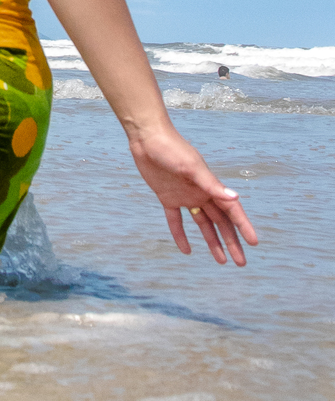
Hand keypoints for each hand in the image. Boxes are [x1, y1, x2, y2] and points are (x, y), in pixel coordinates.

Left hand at [128, 126, 258, 265]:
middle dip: (232, 241)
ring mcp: (185, 196)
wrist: (147, 138)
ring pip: (203, 224)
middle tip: (241, 262)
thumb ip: (211, 184)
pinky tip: (187, 251)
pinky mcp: (168, 197)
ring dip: (212, 241)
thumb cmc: (172, 148)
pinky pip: (176, 221)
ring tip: (221, 261)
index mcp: (210, 186)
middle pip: (220, 222)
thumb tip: (234, 197)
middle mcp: (201, 193)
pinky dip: (181, 235)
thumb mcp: (191, 167)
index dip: (243, 226)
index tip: (254, 243)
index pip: (232, 210)